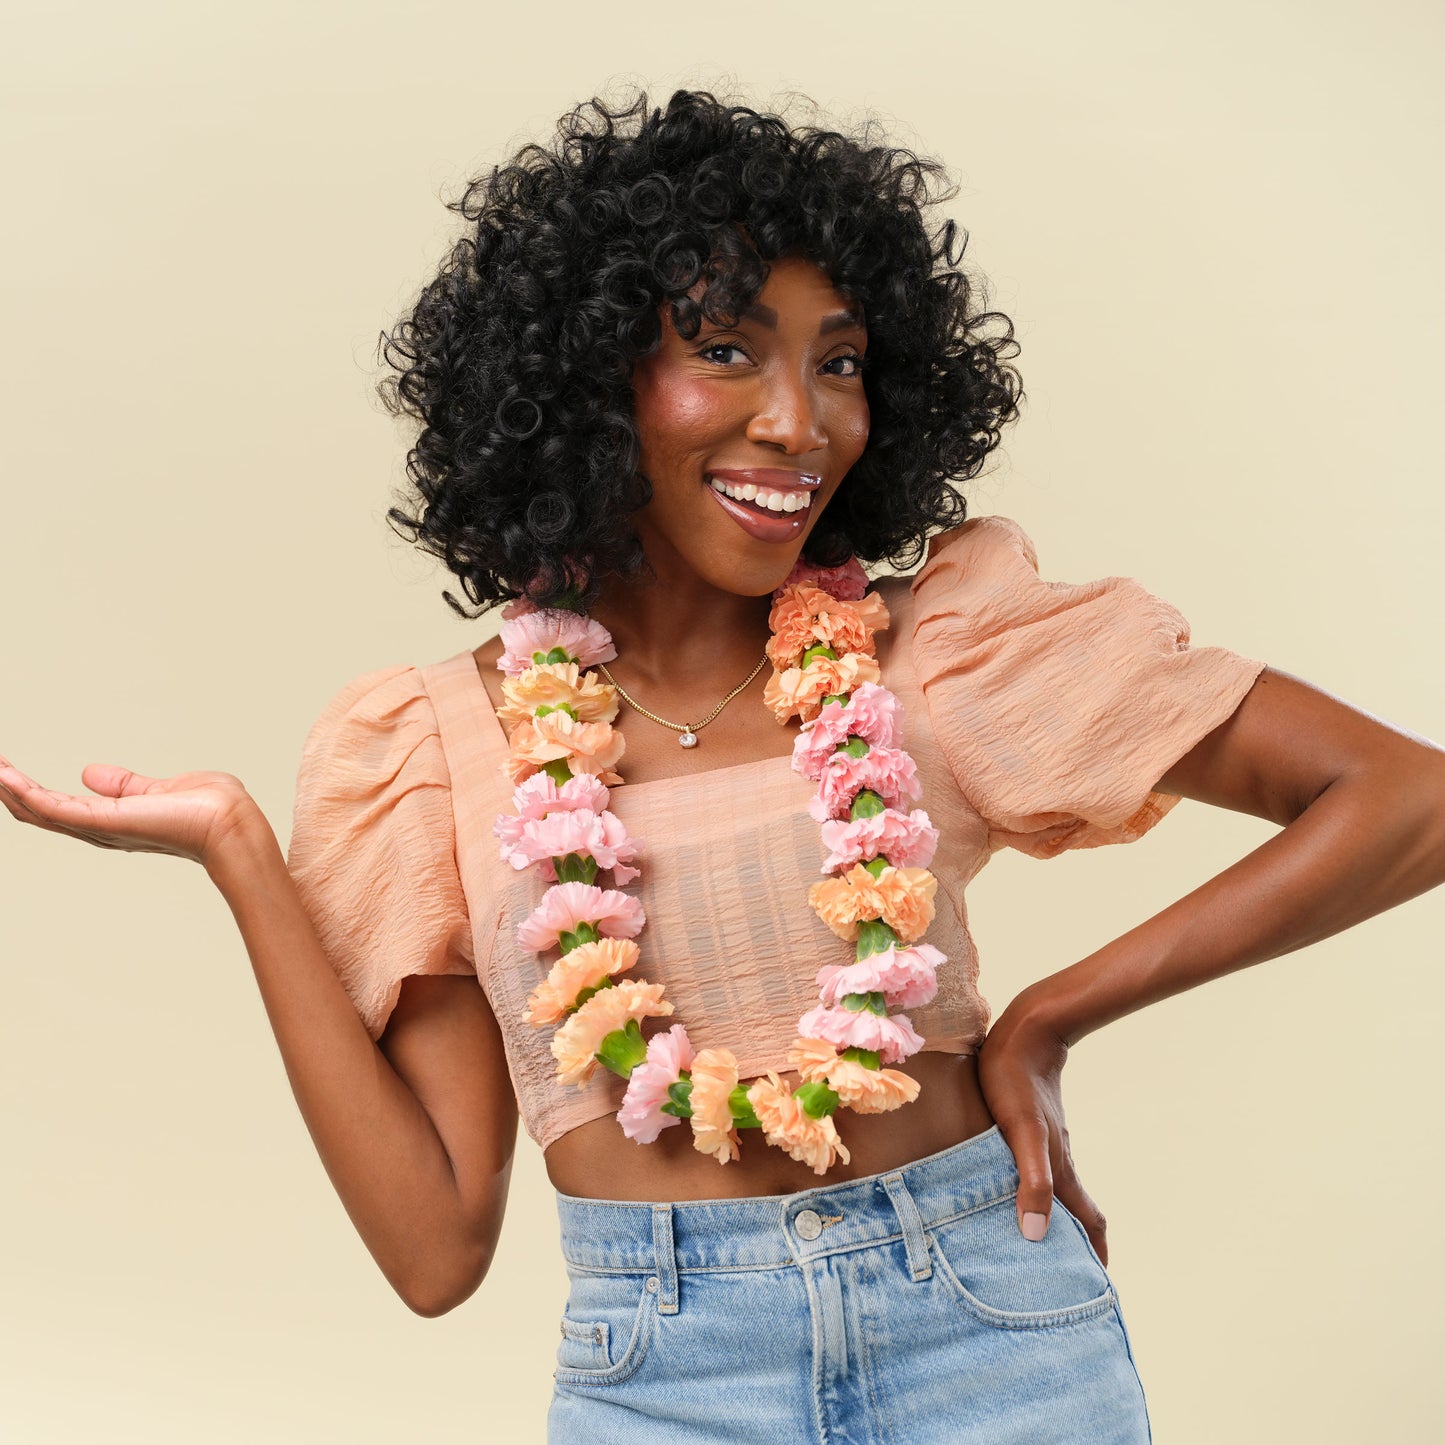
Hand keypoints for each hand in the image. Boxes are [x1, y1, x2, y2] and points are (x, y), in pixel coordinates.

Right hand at [0, 754, 261, 869]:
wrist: (232, 823)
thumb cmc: (211, 810)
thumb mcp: (159, 788)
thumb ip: (124, 785)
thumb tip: (89, 773)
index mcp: (111, 821)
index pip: (57, 807)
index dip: (28, 789)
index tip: (3, 768)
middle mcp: (100, 830)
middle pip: (39, 812)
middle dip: (10, 790)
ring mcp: (100, 828)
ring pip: (39, 811)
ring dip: (10, 789)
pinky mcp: (105, 822)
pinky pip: (55, 808)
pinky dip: (27, 792)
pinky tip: (5, 777)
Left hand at [976, 987, 1109, 1265]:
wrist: (1025, 1031)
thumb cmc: (1016, 1081)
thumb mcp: (1022, 1133)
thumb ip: (1032, 1180)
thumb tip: (1036, 1235)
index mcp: (1059, 1169)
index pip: (1087, 1221)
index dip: (1093, 1254)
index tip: (1094, 1288)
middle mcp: (1057, 1159)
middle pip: (1074, 1210)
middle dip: (1074, 1244)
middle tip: (1063, 1276)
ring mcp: (1046, 1141)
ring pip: (1055, 1190)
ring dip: (1052, 1217)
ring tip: (1034, 1241)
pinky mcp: (1029, 1125)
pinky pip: (1035, 1168)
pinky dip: (1032, 1189)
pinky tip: (1009, 1188)